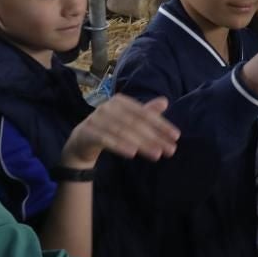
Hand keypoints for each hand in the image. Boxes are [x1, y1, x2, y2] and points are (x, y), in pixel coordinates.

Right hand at [61, 95, 178, 167]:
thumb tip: (165, 101)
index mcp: (121, 101)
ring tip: (157, 155)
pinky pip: (106, 139)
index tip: (176, 137)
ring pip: (123, 132)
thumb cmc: (109, 129)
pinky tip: (132, 153)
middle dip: (155, 137)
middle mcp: (108, 107)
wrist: (81, 142)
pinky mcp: (87, 132)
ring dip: (141, 143)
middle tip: (170, 150)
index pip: (144, 114)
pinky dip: (120, 145)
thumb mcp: (129, 121)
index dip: (161, 124)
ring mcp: (96, 118)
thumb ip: (146, 113)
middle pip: (136, 123)